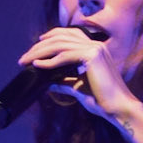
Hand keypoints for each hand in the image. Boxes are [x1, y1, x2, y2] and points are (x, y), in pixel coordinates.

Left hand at [19, 26, 134, 125]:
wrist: (118, 108)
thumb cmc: (102, 100)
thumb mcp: (78, 88)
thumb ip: (64, 82)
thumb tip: (49, 82)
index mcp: (94, 48)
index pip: (68, 35)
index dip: (50, 38)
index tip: (35, 46)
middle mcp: (95, 44)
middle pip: (61, 37)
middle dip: (40, 46)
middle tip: (24, 58)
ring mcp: (94, 48)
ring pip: (60, 45)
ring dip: (40, 52)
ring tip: (26, 61)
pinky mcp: (92, 56)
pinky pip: (64, 56)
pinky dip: (49, 61)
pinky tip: (38, 66)